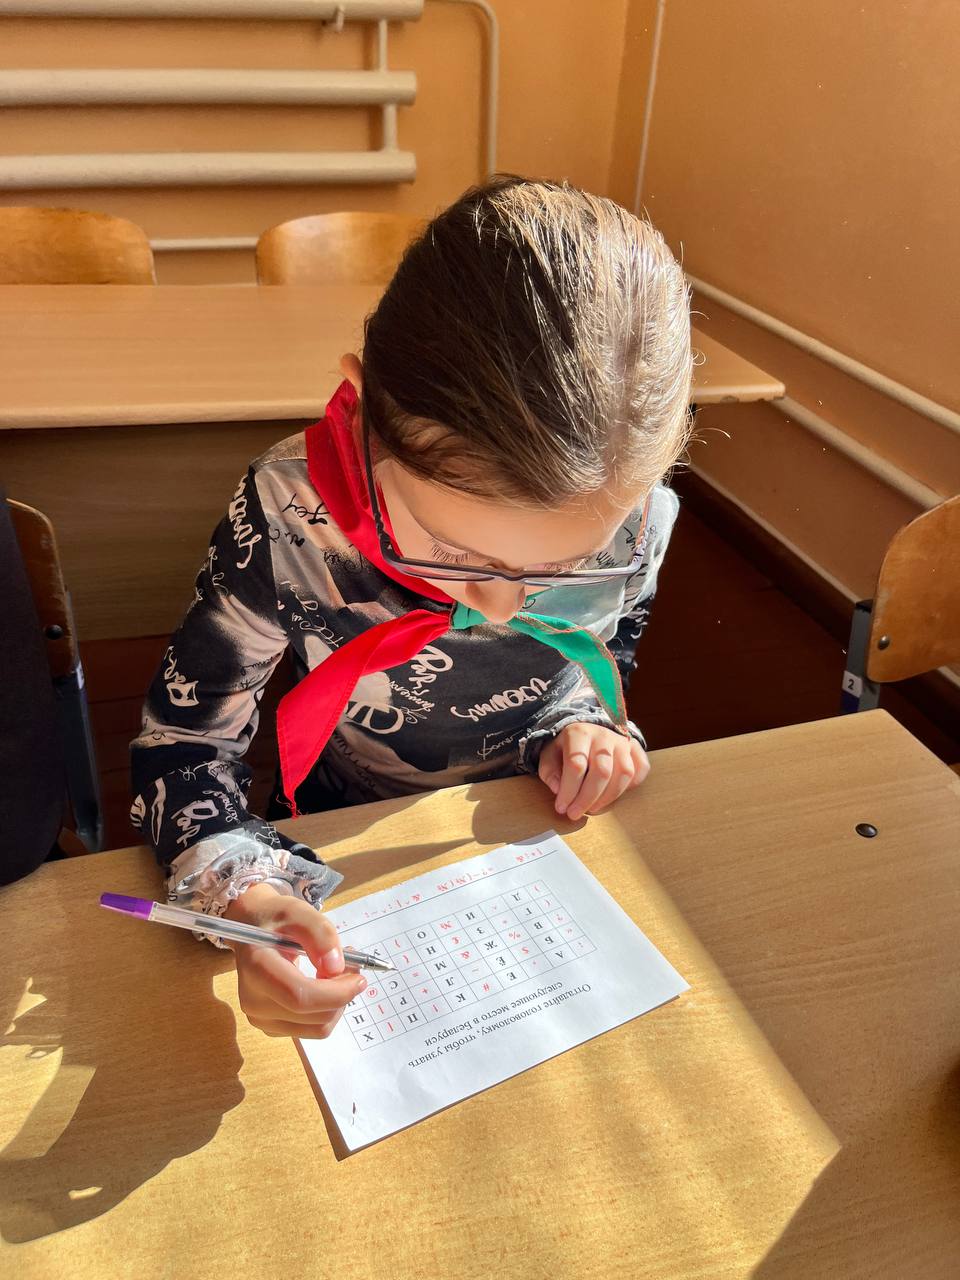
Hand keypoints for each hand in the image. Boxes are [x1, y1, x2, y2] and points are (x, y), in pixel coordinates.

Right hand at [224, 883, 365, 1038]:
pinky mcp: (271, 1027)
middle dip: (343, 994)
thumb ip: (320, 934)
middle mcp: (254, 1001)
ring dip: (337, 1003)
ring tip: (336, 973)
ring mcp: (260, 1018)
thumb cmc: (274, 919)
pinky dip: (327, 1009)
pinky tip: (323, 985)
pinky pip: (312, 1028)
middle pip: (314, 1017)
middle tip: (351, 965)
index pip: (300, 997)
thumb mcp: (299, 912)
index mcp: (257, 969)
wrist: (250, 930)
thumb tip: (335, 967)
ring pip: (318, 1027)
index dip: (337, 993)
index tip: (358, 976)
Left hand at [538, 723, 649, 820]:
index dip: (568, 791)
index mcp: (579, 734)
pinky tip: (615, 794)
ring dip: (608, 797)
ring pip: (624, 773)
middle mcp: (603, 736)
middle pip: (602, 771)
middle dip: (587, 798)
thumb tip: (558, 790)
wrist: (587, 729)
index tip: (561, 808)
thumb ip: (549, 772)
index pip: (576, 765)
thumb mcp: (549, 755)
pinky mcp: (635, 749)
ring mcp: (622, 742)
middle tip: (575, 814)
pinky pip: (641, 769)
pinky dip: (632, 786)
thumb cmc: (567, 748)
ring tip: (592, 808)